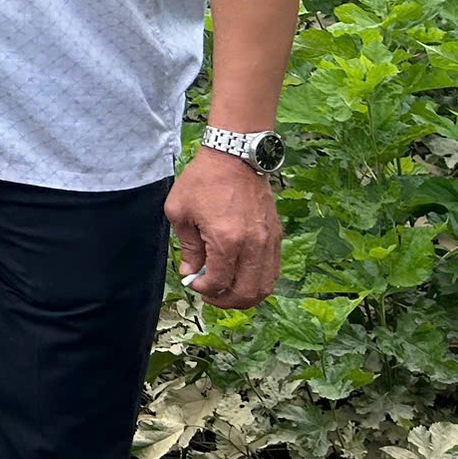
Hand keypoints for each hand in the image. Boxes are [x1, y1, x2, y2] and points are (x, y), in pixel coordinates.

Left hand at [167, 147, 282, 310]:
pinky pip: (273, 270)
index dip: (204, 289)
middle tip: (209, 295)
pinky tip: (241, 275)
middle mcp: (254, 245)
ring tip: (226, 290)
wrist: (235, 157)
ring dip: (245, 296)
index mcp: (227, 240)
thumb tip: (191, 273)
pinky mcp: (277, 236)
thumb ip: (187, 248)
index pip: (220, 282)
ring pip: (265, 286)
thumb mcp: (180, 212)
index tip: (193, 283)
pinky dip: (258, 281)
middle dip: (225, 301)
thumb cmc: (203, 181)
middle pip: (247, 292)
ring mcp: (269, 242)